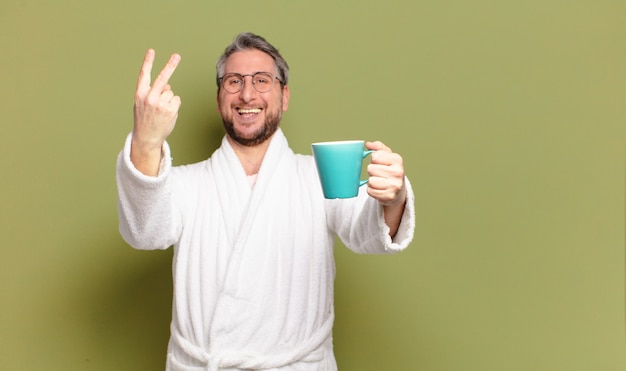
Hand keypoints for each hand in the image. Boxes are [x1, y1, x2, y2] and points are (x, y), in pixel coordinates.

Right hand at [131, 49, 180, 174]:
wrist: (147, 137)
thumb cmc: (145, 119)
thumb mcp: (143, 104)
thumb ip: (152, 92)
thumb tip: (168, 86)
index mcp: (140, 94)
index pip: (144, 74)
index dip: (148, 62)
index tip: (151, 51)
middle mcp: (149, 97)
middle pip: (163, 78)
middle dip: (170, 65)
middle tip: (177, 56)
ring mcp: (160, 103)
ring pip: (171, 92)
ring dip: (169, 99)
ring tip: (161, 111)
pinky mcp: (170, 110)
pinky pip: (176, 99)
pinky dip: (174, 105)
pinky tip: (167, 113)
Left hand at [365, 141, 406, 206]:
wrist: (398, 191)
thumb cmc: (390, 171)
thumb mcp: (388, 157)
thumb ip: (378, 148)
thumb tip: (368, 144)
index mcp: (397, 160)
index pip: (375, 156)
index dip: (374, 160)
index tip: (379, 163)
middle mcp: (398, 172)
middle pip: (370, 169)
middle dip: (372, 171)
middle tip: (379, 174)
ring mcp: (394, 185)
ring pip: (370, 181)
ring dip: (371, 182)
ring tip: (379, 182)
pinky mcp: (389, 196)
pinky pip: (370, 191)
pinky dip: (372, 190)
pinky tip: (379, 189)